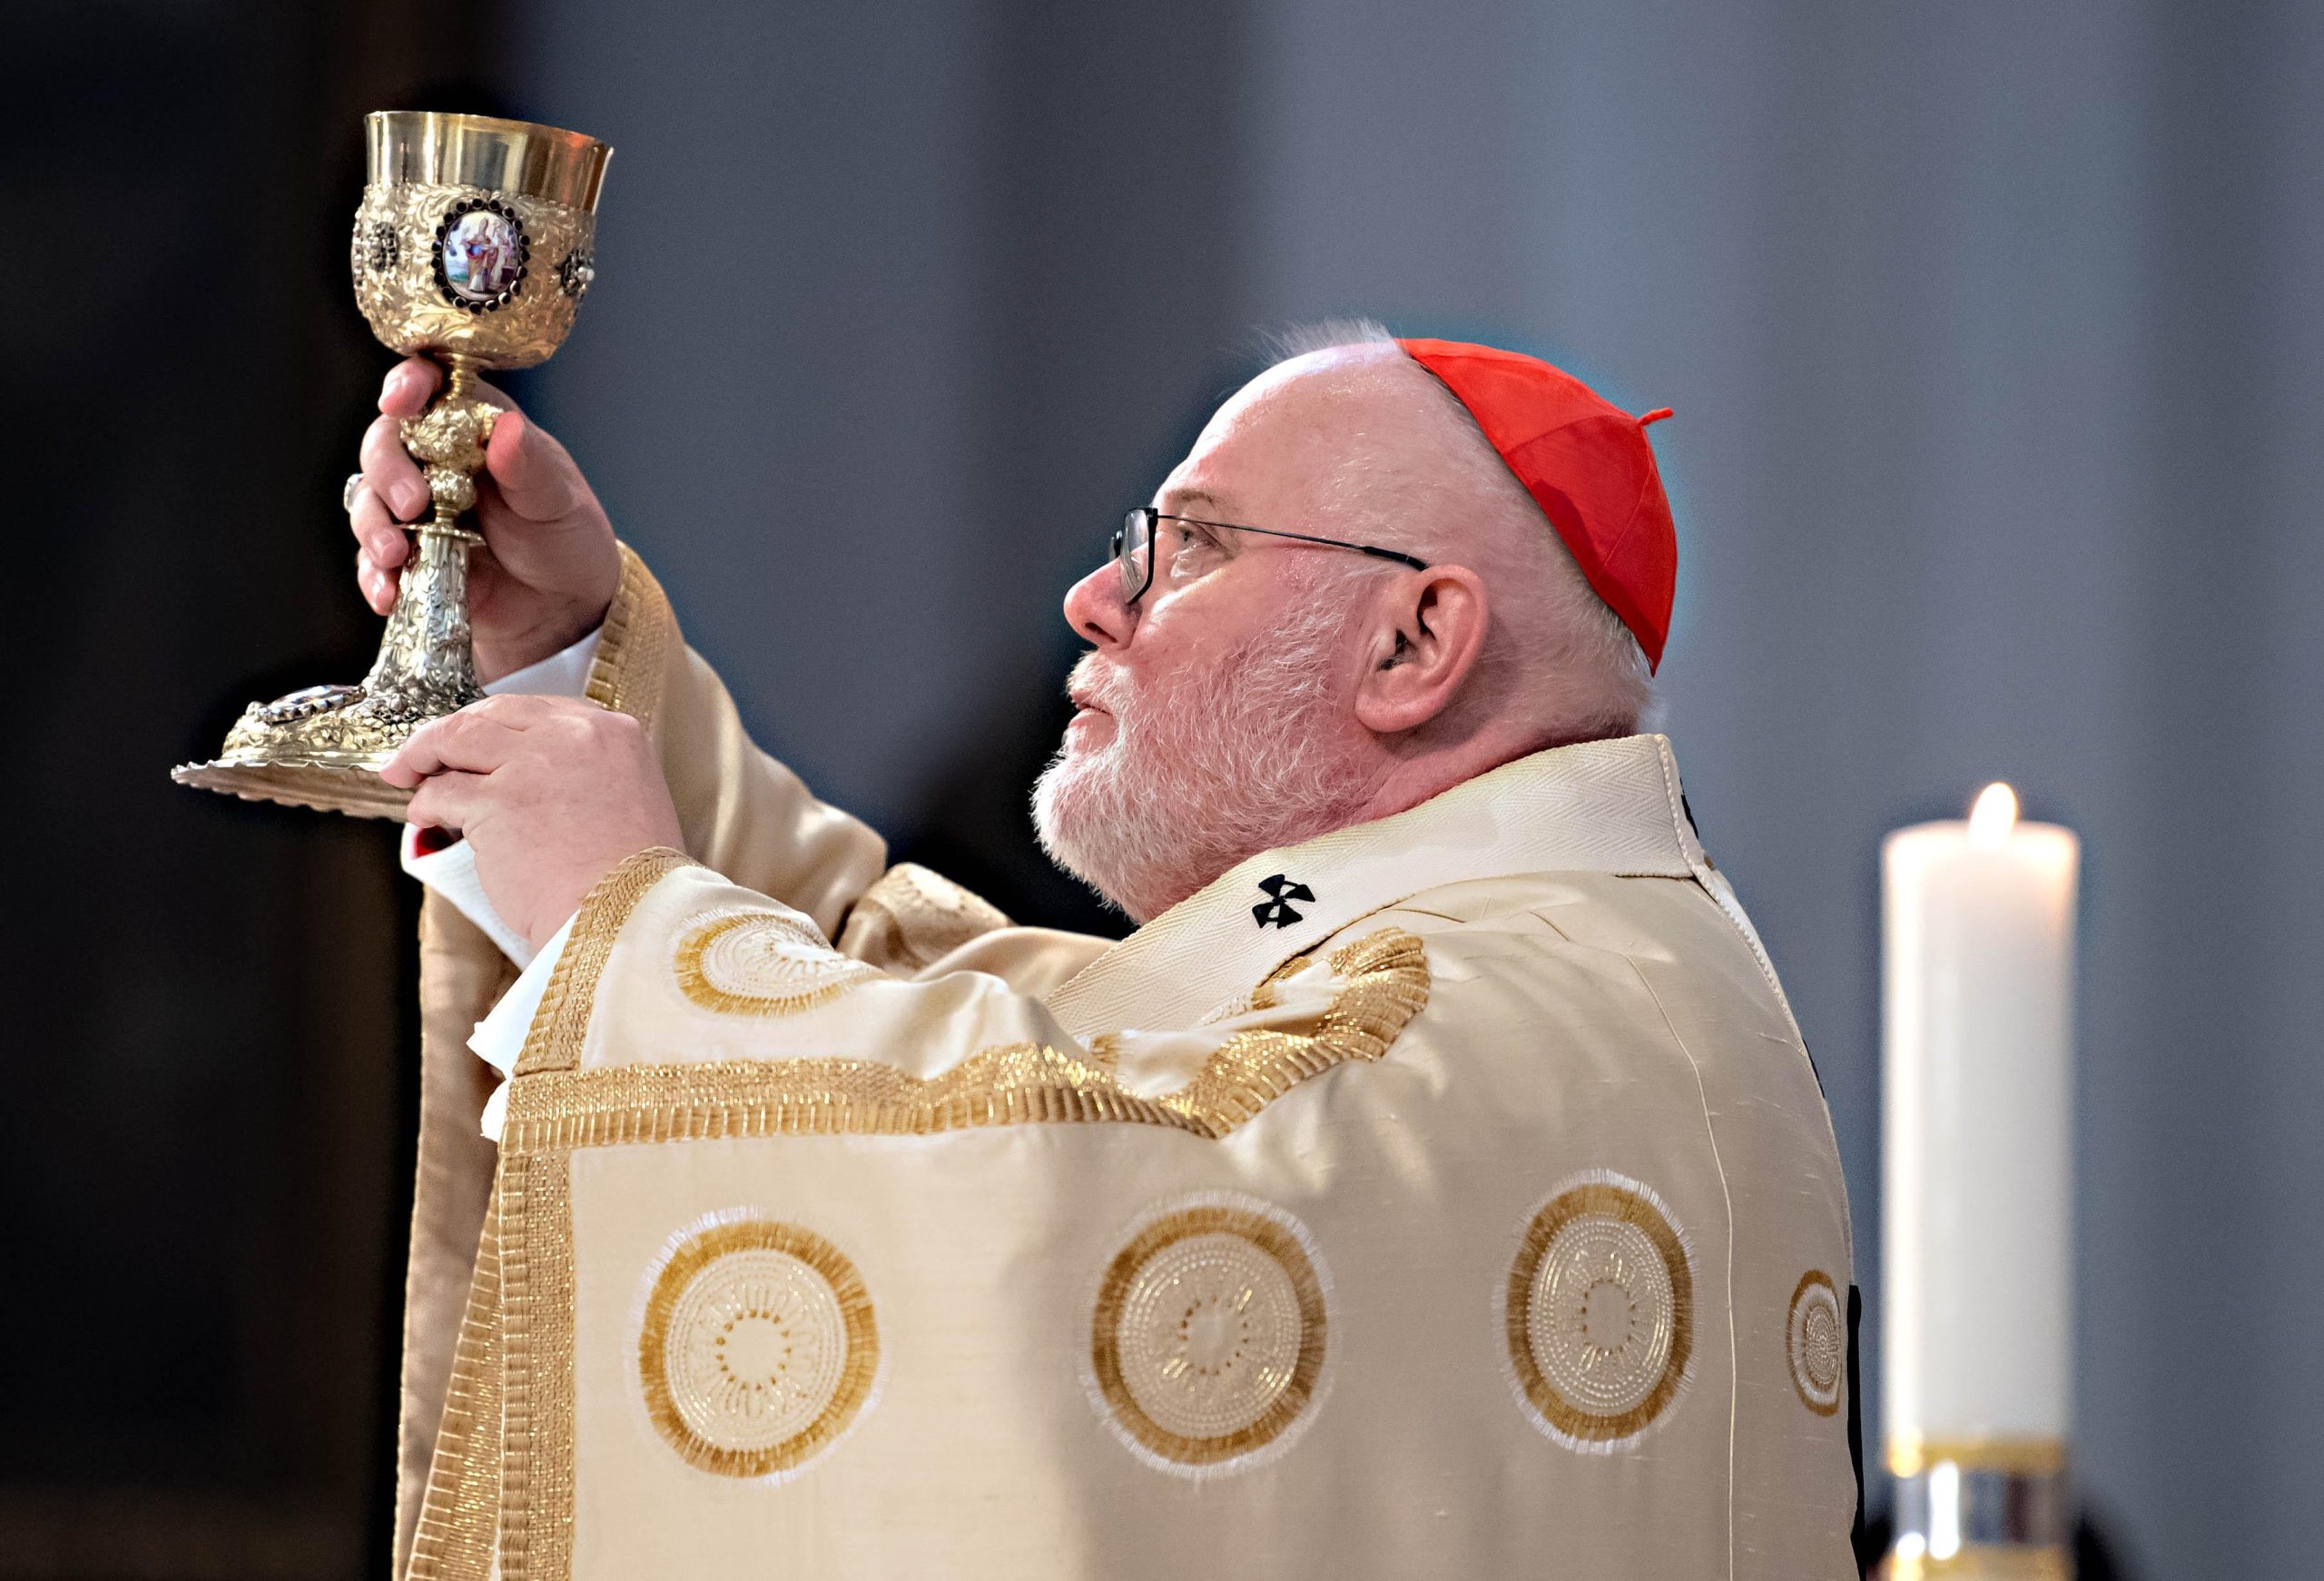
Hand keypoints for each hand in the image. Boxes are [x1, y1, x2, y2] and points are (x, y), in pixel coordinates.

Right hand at [350, 358, 622, 680]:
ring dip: (372, 525)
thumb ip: (528, 465)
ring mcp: (416, 509)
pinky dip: (374, 575)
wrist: (565, 605)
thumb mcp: (557, 498)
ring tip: (396, 555)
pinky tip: (389, 593)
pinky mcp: (408, 555)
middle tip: (412, 504)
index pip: (431, 387)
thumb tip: (505, 428)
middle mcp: (435, 460)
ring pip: (369, 500)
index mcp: (473, 426)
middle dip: (387, 469)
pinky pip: (372, 560)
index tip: (399, 400)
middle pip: (384, 443)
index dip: (408, 384)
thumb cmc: (566, 535)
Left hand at [382, 695, 684, 950]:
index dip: (499, 723)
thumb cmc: (633, 879)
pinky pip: (444, 791)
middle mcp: (575, 737)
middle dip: (450, 729)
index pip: (541, 708)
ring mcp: (534, 765)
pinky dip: (425, 802)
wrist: (628, 918)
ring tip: (407, 772)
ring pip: (458, 737)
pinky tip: (423, 816)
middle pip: (493, 713)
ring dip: (423, 753)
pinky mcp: (497, 802)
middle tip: (424, 750)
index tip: (478, 738)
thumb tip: (532, 778)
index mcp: (616, 733)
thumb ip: (589, 774)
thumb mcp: (632, 801)